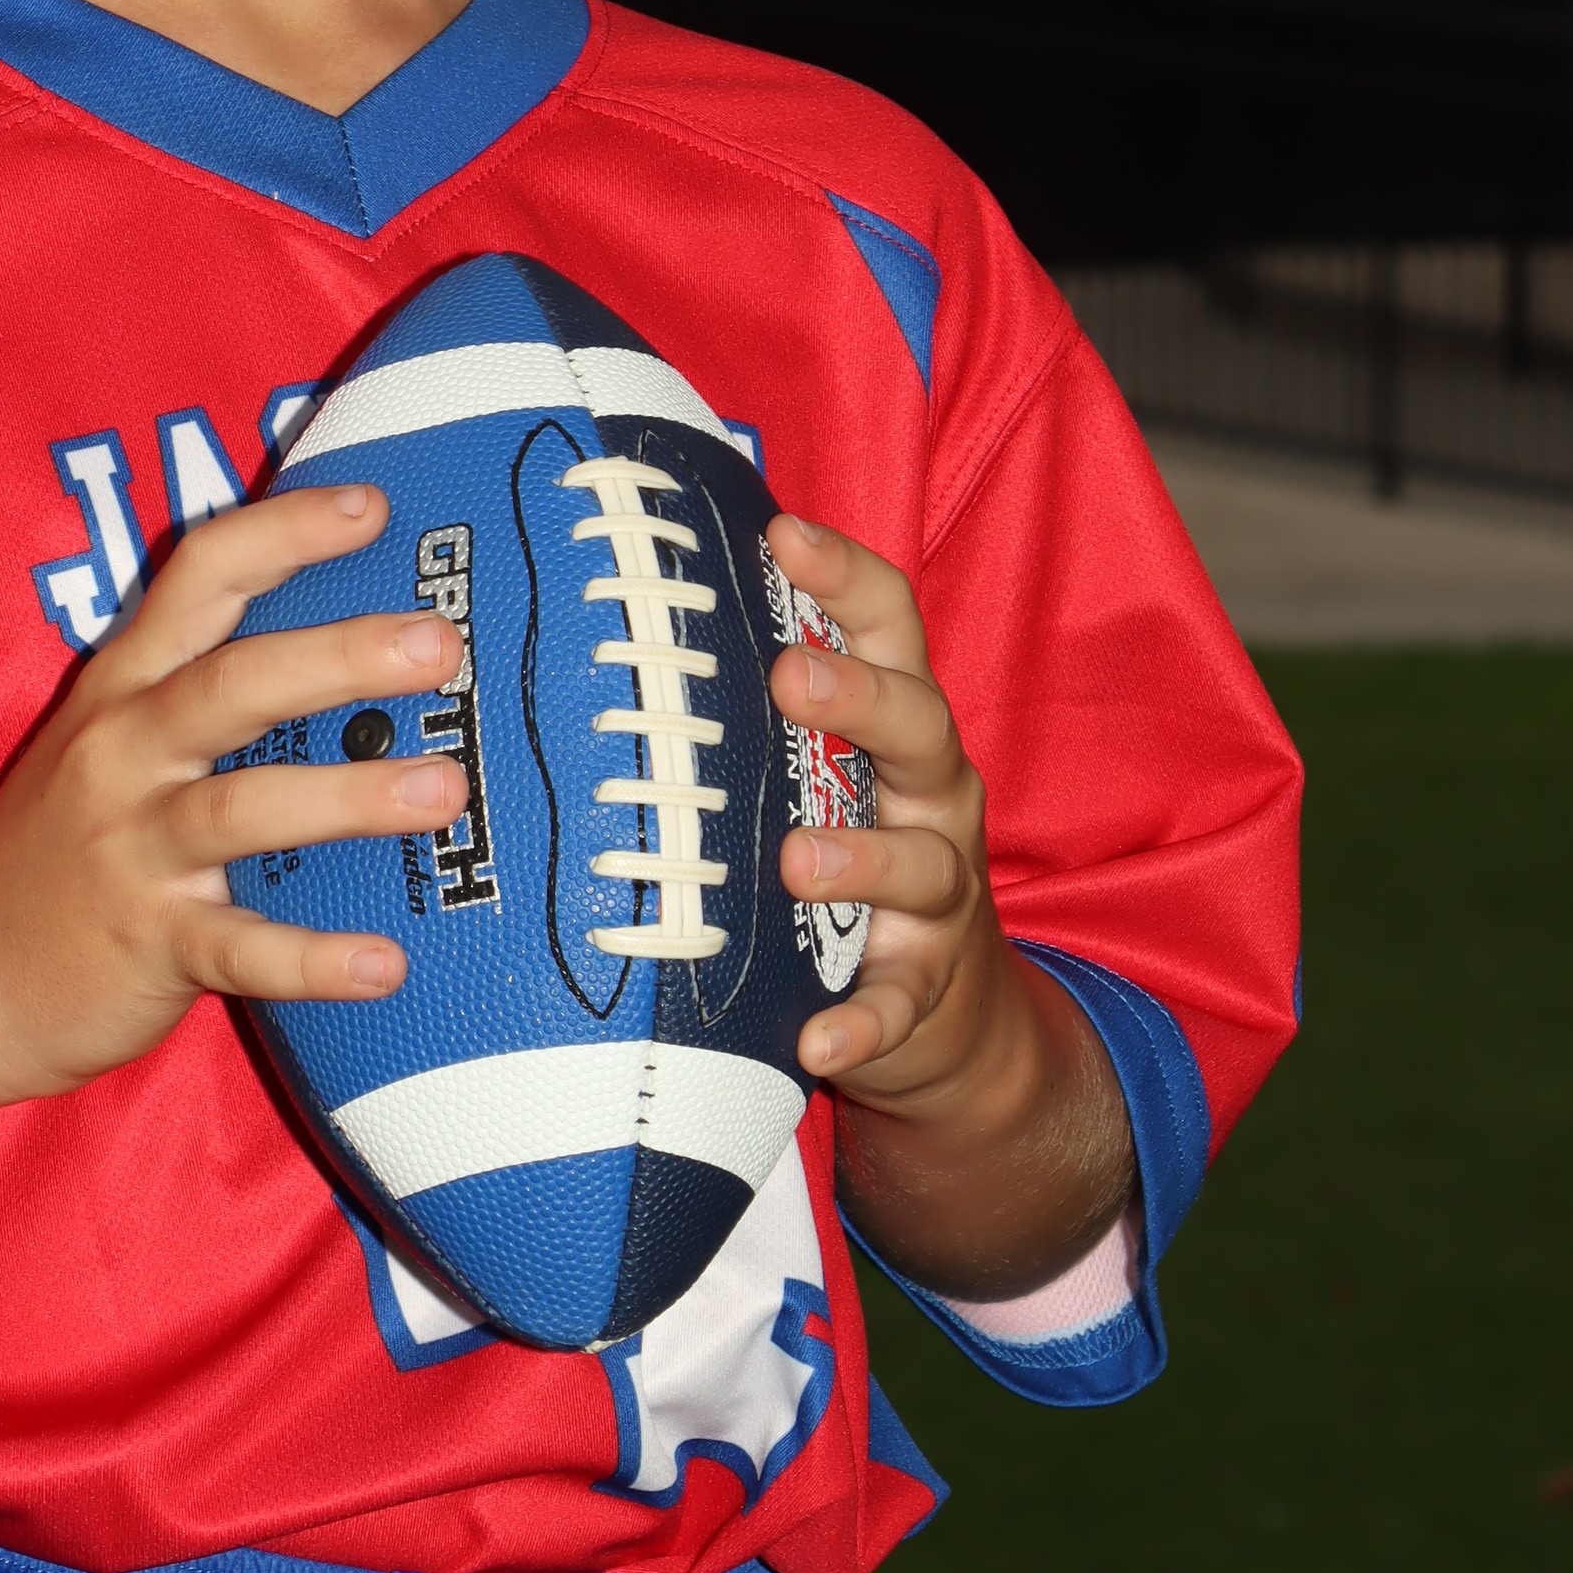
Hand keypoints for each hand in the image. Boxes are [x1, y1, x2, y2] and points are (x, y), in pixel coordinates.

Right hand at [0, 477, 470, 1109]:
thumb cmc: (64, 847)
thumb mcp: (112, 741)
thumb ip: (205, 688)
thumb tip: (362, 647)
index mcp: (125, 686)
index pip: (199, 578)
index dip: (283, 532)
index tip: (374, 505)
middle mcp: (124, 752)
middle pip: (232, 684)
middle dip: (337, 655)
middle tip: (439, 644)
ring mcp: (131, 849)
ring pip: (240, 809)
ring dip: (347, 798)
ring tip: (445, 789)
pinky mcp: (146, 942)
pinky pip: (237, 949)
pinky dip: (311, 958)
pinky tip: (385, 963)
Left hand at [760, 511, 1132, 1298]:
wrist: (944, 1013)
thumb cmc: (846, 855)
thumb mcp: (816, 772)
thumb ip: (753, 706)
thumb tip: (628, 613)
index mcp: (897, 727)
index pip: (890, 627)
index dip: (845, 577)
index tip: (782, 533)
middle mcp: (930, 794)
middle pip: (918, 725)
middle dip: (857, 697)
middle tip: (787, 678)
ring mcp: (938, 895)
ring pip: (921, 863)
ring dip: (863, 858)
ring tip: (798, 858)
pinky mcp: (925, 989)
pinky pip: (900, 1006)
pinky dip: (863, 1023)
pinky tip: (818, 1039)